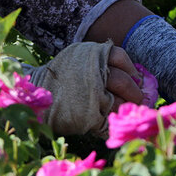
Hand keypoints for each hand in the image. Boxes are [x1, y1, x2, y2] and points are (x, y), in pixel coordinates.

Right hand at [28, 41, 145, 136]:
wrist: (37, 93)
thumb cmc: (62, 76)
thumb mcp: (78, 57)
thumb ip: (100, 61)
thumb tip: (135, 77)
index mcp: (91, 55)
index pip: (119, 57)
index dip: (131, 69)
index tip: (135, 78)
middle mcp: (93, 72)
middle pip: (124, 81)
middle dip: (134, 92)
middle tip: (138, 98)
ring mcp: (91, 94)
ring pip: (120, 102)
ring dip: (126, 107)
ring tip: (126, 109)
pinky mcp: (88, 114)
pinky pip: (109, 119)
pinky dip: (113, 120)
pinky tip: (112, 118)